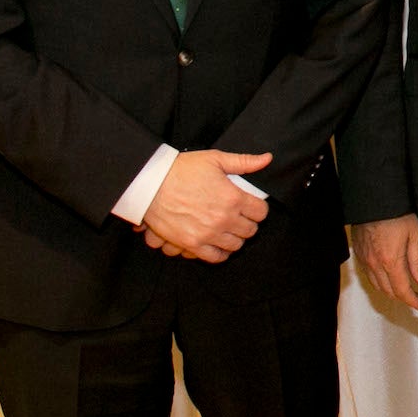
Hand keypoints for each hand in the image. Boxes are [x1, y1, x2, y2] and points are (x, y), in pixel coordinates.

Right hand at [140, 149, 271, 262]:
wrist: (150, 184)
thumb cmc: (181, 170)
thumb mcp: (215, 159)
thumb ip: (244, 162)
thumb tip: (267, 159)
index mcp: (233, 198)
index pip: (261, 212)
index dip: (258, 209)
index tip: (252, 206)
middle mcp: (224, 219)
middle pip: (250, 230)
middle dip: (248, 223)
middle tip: (239, 218)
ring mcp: (208, 234)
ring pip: (235, 245)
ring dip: (235, 238)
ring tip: (228, 230)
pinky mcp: (192, 244)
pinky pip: (215, 257)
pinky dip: (220, 253)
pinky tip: (218, 244)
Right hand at [353, 214, 417, 310]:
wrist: (374, 201)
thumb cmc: (397, 214)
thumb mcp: (414, 235)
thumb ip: (417, 260)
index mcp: (391, 261)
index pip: (401, 290)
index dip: (411, 300)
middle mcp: (375, 264)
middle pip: (388, 291)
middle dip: (402, 298)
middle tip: (414, 298)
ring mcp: (365, 260)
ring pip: (376, 285)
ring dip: (389, 291)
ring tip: (402, 291)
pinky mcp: (359, 254)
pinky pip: (368, 275)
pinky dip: (379, 282)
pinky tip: (387, 278)